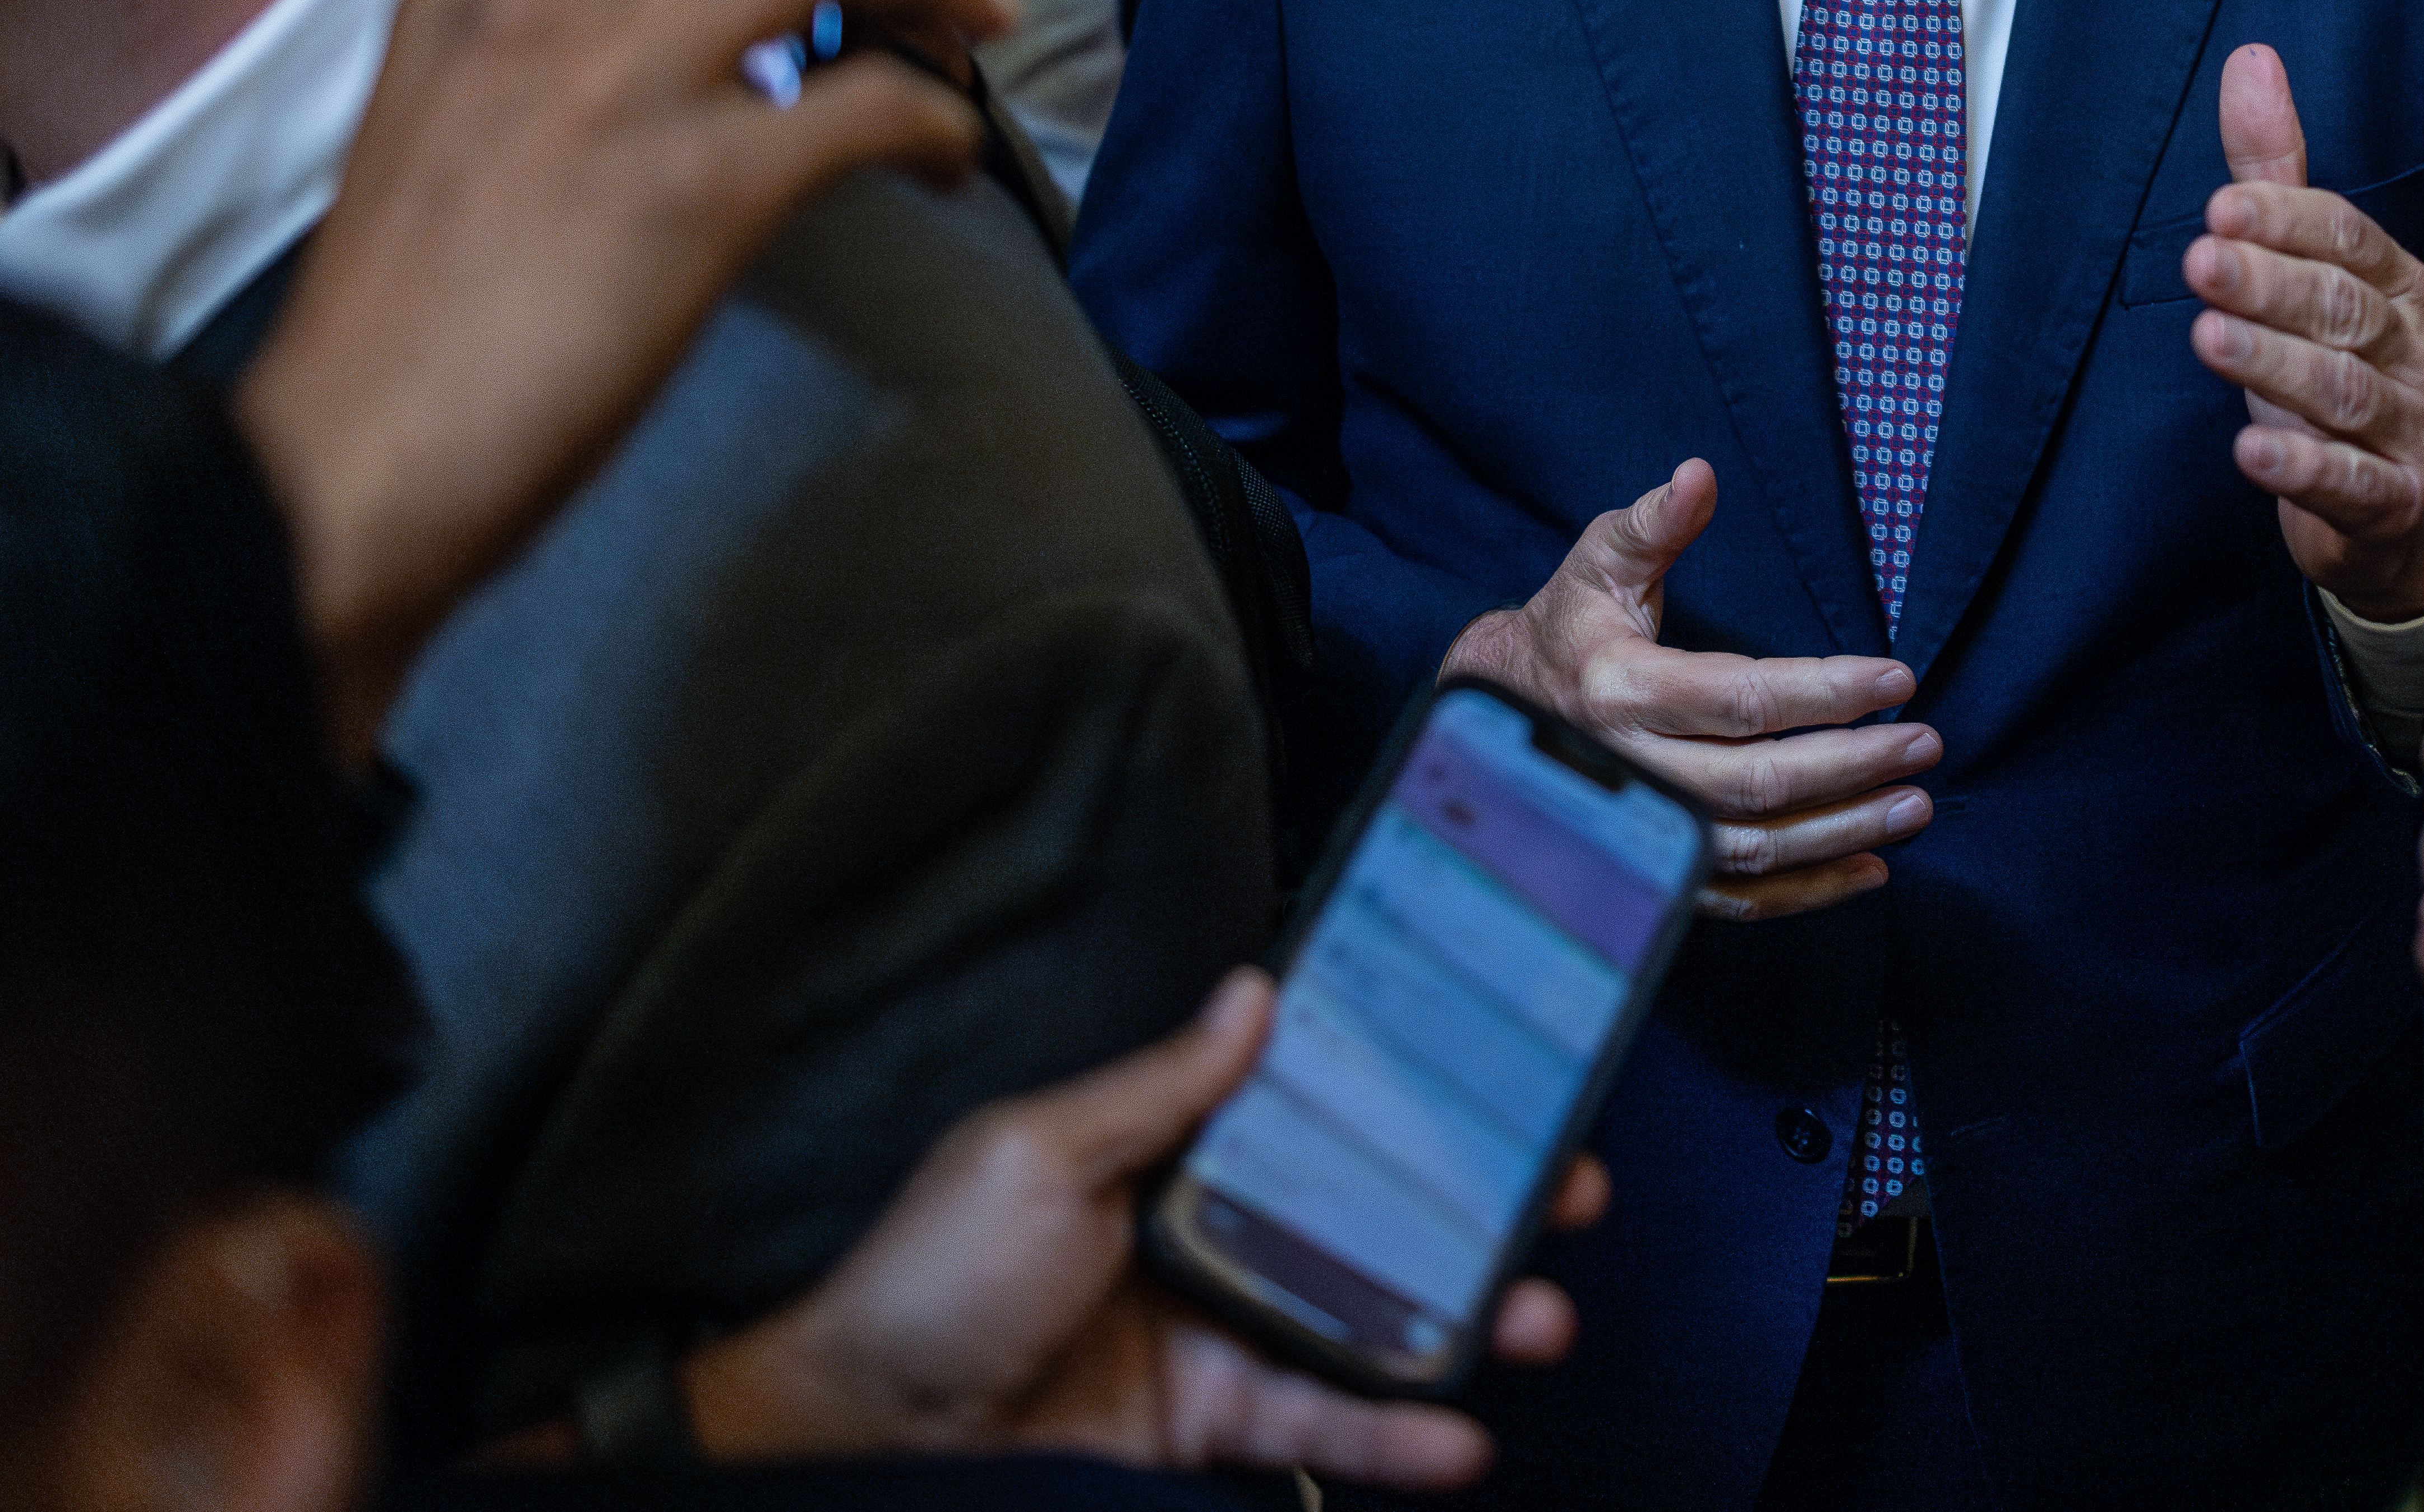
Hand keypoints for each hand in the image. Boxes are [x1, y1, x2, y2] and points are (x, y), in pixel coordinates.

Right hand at [231, 0, 1012, 761]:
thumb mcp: (436, 112)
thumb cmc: (397, 315)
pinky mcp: (699, 189)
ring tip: (989, 4)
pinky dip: (936, 125)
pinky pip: (868, 112)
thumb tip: (649, 7)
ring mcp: (625, 80)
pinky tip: (949, 160)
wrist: (346, 465)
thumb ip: (529, 34)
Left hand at [684, 970, 1599, 1484]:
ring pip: (1371, 1320)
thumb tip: (1255, 990)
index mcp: (1172, 1151)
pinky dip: (1396, 1430)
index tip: (1498, 1073)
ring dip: (1464, 1317)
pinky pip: (1322, 1421)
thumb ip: (1159, 1087)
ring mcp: (1219, 1333)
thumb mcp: (1036, 1154)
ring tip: (1536, 1316)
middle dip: (1478, 1204)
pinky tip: (1458, 1433)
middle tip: (1565, 1193)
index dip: (1406, 1094)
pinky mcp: (1212, 1423)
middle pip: (1371, 1213)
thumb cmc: (927, 1278)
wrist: (858, 1434)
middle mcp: (1213, 1234)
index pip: (1314, 1109)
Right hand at [1443, 462, 1937, 919]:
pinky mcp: (1653, 868)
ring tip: (1916, 805)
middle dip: (1853, 765)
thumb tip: (1700, 474)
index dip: (1825, 693)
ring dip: (1844, 831)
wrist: (1496, 710)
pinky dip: (1806, 891)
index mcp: (1618, 689)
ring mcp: (1640, 830)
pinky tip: (1869, 869)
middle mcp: (1628, 770)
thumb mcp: (1597, 563)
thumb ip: (1652, 522)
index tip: (1897, 679)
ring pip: (1755, 847)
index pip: (1739, 699)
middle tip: (1926, 744)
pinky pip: (1736, 895)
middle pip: (1757, 782)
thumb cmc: (1568, 625)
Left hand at [2186, 44, 2423, 623]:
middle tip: (2202, 261)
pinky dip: (2301, 468)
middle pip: (2342, 308)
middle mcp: (2409, 349)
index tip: (2223, 208)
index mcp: (2393, 283)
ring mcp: (2407, 426)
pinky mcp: (2390, 501)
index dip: (2287, 221)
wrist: (2395, 510)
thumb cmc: (2335, 368)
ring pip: (2343, 390)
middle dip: (2270, 284)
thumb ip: (2275, 174)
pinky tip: (2250, 454)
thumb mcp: (2304, 267)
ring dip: (2273, 363)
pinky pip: (2350, 482)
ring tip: (2210, 338)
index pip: (2347, 238)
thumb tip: (2252, 58)